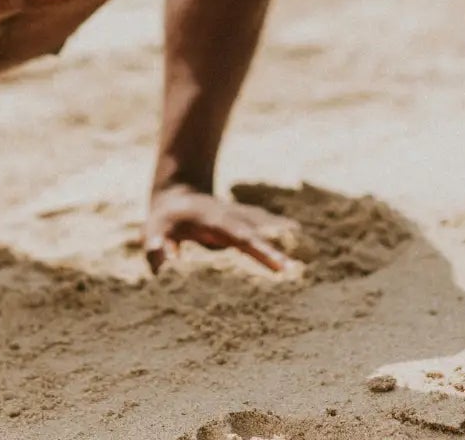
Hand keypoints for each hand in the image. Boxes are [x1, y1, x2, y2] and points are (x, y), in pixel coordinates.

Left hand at [143, 184, 298, 273]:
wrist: (177, 195)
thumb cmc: (164, 220)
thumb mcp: (154, 229)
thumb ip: (156, 244)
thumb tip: (166, 260)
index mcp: (214, 220)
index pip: (240, 237)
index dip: (260, 250)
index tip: (279, 265)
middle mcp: (233, 216)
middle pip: (260, 233)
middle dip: (278, 250)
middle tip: (299, 269)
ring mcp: (241, 216)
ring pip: (268, 225)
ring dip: (286, 237)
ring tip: (311, 250)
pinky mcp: (245, 220)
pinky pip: (267, 225)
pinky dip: (283, 229)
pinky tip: (301, 236)